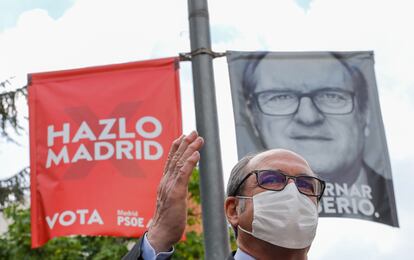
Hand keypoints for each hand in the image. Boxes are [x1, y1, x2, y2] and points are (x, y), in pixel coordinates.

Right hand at [147, 130, 203, 251]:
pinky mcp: (175, 193)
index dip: (176, 148)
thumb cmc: (168, 219)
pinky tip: (196, 154)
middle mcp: (166, 181)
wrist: (161, 233)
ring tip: (198, 138)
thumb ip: (174, 191)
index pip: (170, 161)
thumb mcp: (171, 201)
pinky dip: (190, 163)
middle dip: (184, 143)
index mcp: (165, 182)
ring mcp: (169, 186)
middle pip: (175, 158)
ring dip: (189, 149)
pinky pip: (183, 175)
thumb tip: (178, 188)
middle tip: (193, 131)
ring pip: (180, 163)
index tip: (183, 136)